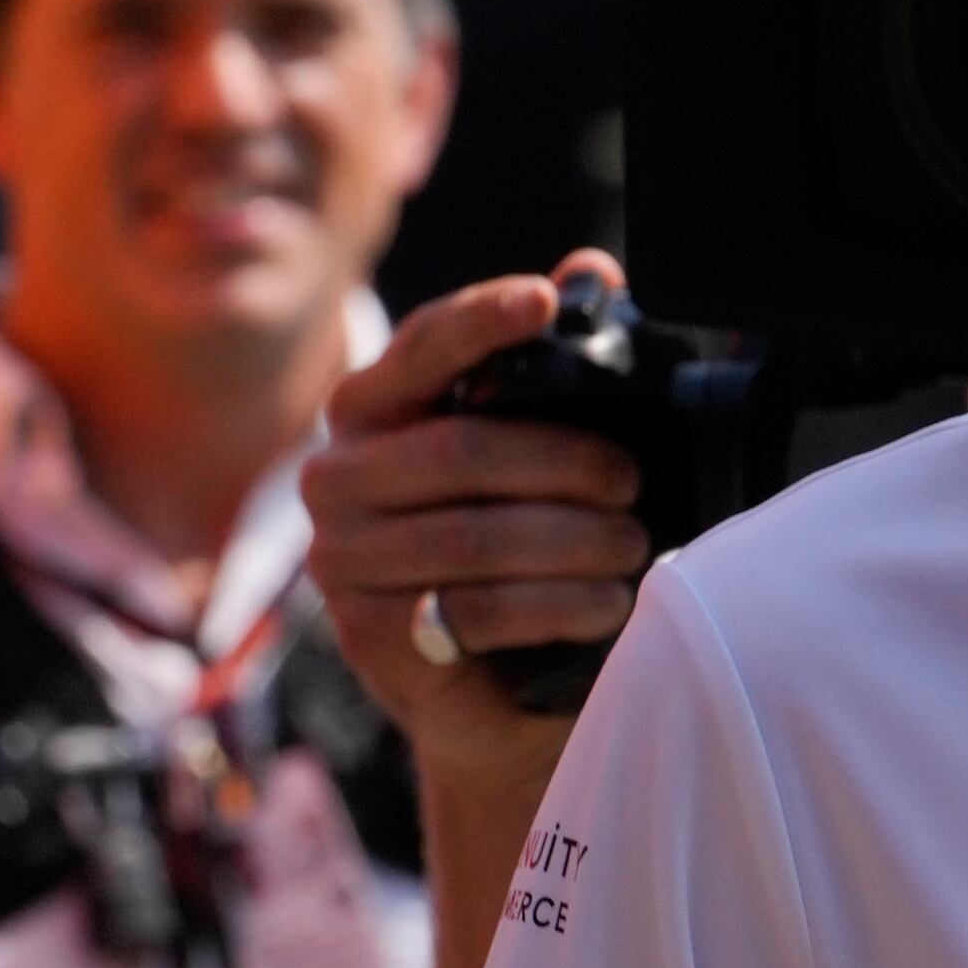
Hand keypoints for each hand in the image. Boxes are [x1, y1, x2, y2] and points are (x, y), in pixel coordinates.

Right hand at [302, 247, 649, 771]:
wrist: (495, 696)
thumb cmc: (522, 554)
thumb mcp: (542, 456)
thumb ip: (558, 367)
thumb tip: (592, 271)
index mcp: (370, 414)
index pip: (422, 347)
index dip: (483, 320)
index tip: (547, 301)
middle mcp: (333, 478)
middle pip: (457, 450)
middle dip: (564, 464)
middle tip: (632, 483)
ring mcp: (339, 558)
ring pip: (470, 534)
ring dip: (573, 542)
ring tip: (633, 549)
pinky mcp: (365, 632)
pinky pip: (472, 608)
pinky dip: (557, 606)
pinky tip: (607, 606)